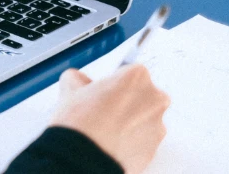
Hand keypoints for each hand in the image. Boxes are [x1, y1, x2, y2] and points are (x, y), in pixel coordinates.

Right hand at [50, 65, 170, 173]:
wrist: (84, 157)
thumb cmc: (81, 122)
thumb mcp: (70, 86)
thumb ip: (79, 78)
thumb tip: (79, 81)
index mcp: (137, 77)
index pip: (129, 72)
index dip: (113, 82)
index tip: (103, 90)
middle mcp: (154, 99)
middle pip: (142, 94)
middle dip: (126, 100)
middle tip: (103, 109)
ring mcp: (158, 126)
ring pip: (144, 118)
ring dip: (129, 121)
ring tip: (105, 129)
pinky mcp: (155, 149)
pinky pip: (143, 140)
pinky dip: (131, 140)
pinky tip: (110, 142)